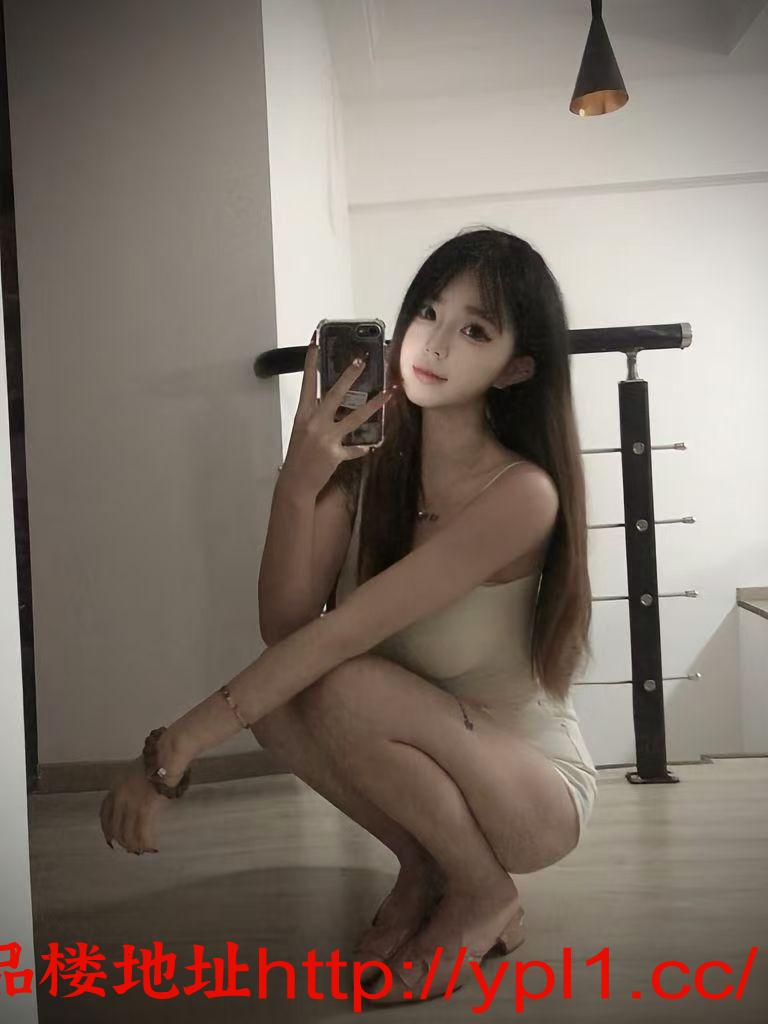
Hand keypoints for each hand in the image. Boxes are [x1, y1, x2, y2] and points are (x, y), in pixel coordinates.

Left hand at [99, 756, 168, 854]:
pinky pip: (142, 833)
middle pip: (114, 827)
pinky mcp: (144, 809)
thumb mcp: (138, 771)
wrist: (168, 754)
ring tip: (142, 849)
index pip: (104, 813)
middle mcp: (119, 796)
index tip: (110, 838)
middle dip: (121, 840)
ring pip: (127, 833)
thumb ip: (134, 786)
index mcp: (116, 786)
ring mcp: (130, 804)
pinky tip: (152, 846)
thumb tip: (141, 800)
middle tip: (130, 848)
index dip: (107, 829)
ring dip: (134, 845)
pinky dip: (146, 842)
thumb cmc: (160, 759)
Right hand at [279, 329, 396, 497]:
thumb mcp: (301, 431)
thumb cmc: (297, 455)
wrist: (295, 483)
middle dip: (349, 376)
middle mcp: (314, 423)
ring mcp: (326, 438)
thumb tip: (326, 400)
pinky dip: (363, 448)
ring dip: (374, 405)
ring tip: (389, 394)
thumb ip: (315, 415)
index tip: (314, 342)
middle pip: (334, 394)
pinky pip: (355, 449)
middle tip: (361, 360)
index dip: (310, 363)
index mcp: (303, 414)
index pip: (307, 383)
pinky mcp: (335, 454)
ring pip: (354, 418)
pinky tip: (372, 446)